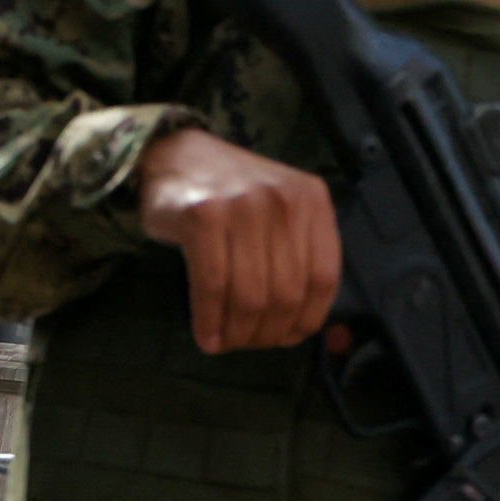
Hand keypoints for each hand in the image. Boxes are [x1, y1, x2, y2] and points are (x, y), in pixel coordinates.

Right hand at [133, 127, 345, 356]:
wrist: (175, 156)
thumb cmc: (231, 194)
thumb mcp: (280, 210)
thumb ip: (297, 256)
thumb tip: (301, 329)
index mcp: (312, 200)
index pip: (324, 278)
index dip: (306, 320)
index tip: (286, 337)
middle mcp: (283, 200)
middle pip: (286, 294)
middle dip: (266, 333)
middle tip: (247, 343)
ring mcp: (243, 206)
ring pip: (250, 296)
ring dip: (237, 333)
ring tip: (225, 342)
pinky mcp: (203, 216)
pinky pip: (212, 286)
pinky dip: (209, 320)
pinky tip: (206, 334)